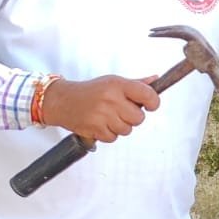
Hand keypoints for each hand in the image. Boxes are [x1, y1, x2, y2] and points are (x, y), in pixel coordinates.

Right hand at [39, 76, 160, 142]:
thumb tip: (156, 80)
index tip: (150, 105)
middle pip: (139, 118)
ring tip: (108, 116)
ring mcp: (103, 114)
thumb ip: (136, 84)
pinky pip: (113, 138)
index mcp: (118, 84)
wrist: (62, 101)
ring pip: (127, 130)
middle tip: (121, 111)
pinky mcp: (95, 128)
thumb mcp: (112, 81)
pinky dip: (109, 134)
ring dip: (120, 126)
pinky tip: (100, 124)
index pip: (148, 95)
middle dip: (133, 117)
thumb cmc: (90, 91)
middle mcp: (111, 99)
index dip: (153, 103)